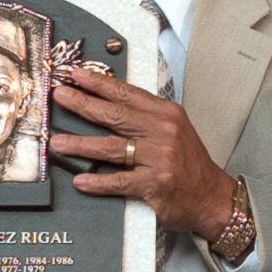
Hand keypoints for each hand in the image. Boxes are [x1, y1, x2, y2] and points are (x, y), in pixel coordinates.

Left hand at [50, 67, 234, 240]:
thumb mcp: (173, 129)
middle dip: (83, 104)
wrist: (212, 197)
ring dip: (80, 144)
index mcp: (166, 114)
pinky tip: (80, 180)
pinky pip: (119, 181)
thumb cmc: (188, 163)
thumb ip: (145, 116)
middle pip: (115, 115)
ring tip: (58, 142)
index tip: (77, 75)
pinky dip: (97, 182)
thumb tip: (107, 103)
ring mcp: (158, 157)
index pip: (127, 94)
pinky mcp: (154, 184)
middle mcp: (163, 132)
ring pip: (111, 147)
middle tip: (60, 97)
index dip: (99, 83)